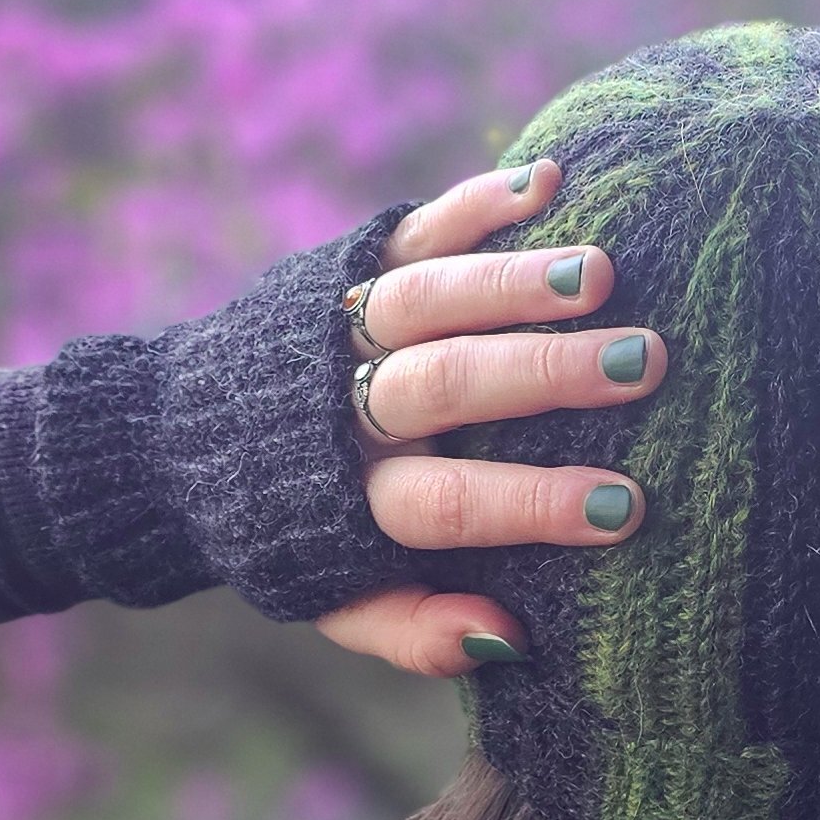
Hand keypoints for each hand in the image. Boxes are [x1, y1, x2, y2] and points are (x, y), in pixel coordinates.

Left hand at [313, 160, 664, 675]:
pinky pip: (413, 230)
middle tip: (641, 363)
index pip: (448, 502)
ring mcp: (344, 329)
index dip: (532, 505)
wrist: (178, 439)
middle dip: (543, 373)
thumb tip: (509, 639)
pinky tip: (546, 180)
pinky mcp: (349, 268)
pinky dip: (476, 202)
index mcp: (351, 501)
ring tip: (604, 273)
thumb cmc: (299, 530)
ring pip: (428, 298)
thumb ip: (415, 632)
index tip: (624, 506)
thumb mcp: (335, 600)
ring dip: (515, 282)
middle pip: (443, 384)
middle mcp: (344, 409)